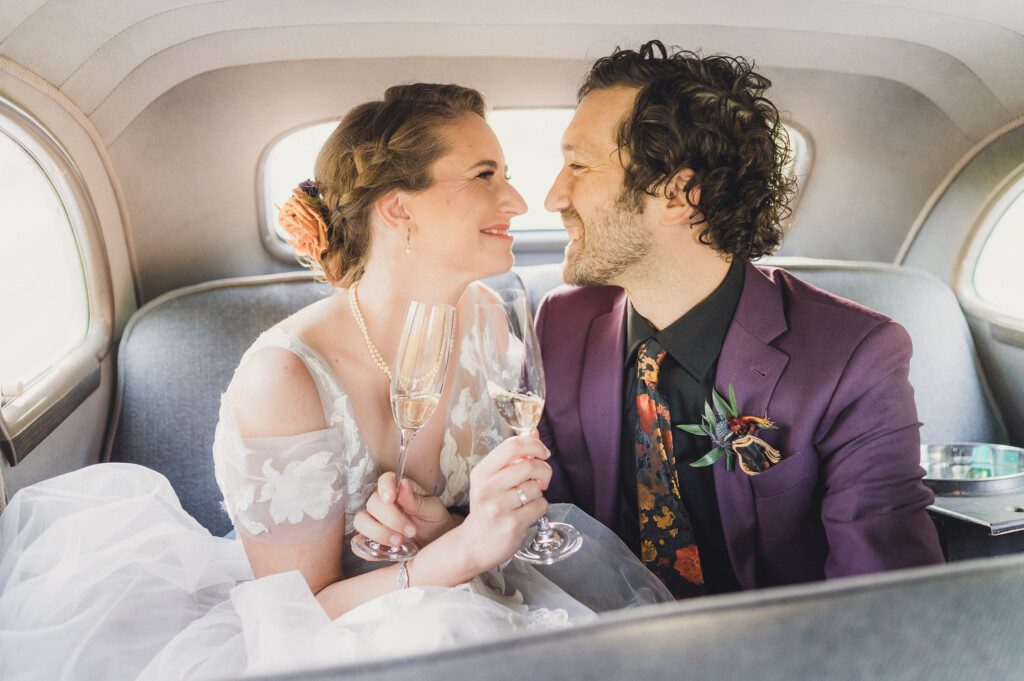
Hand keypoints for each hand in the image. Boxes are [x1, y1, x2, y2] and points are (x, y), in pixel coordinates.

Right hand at [353, 472, 453, 548]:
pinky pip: (359, 545)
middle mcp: (383, 504)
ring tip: (400, 543)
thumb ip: (417, 500)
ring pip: (361, 522)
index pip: (385, 480)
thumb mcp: (433, 510)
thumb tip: (403, 485)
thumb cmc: (434, 522)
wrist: (436, 544)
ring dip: (378, 533)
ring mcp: (374, 522)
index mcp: (399, 490)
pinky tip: (388, 552)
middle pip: (372, 504)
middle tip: (411, 531)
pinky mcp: (371, 542)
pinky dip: (369, 550)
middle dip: (390, 519)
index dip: (384, 487)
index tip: (390, 498)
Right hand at [453, 435, 551, 571]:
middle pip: (529, 466)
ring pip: (536, 488)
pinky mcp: (513, 524)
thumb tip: (535, 433)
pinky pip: (540, 506)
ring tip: (527, 499)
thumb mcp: (492, 479)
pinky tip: (527, 512)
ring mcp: (499, 507)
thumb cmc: (487, 507)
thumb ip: (514, 457)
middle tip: (542, 479)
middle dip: (544, 470)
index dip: (534, 445)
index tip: (542, 452)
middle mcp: (488, 488)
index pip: (512, 446)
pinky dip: (540, 507)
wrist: (474, 545)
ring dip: (539, 492)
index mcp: (482, 472)